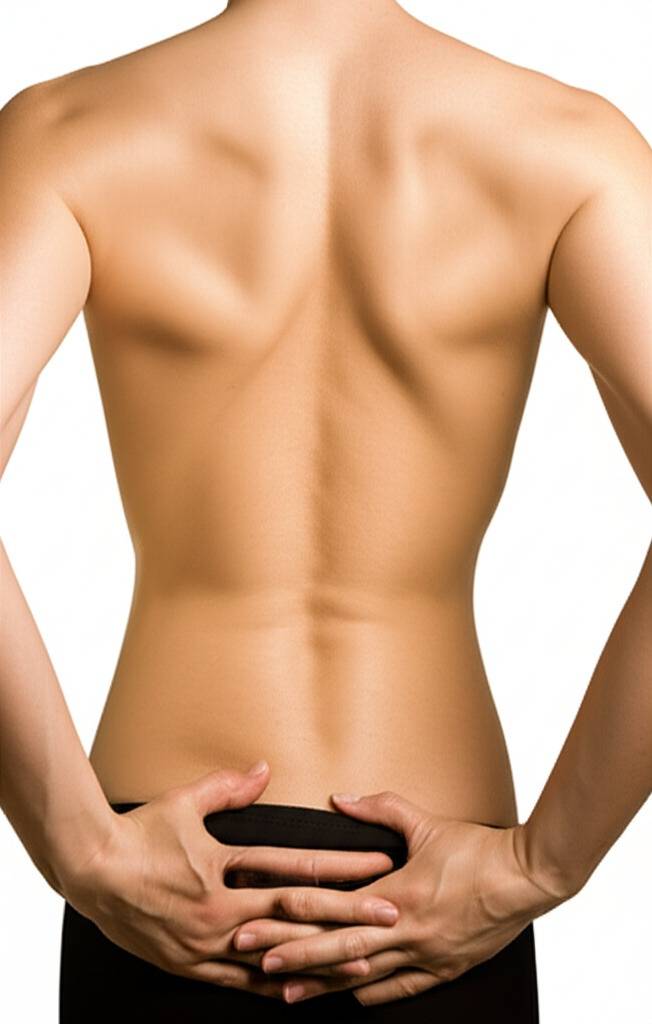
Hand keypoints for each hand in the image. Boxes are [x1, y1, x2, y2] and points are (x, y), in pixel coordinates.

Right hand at [62, 763, 399, 1000]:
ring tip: (362, 961)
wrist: (90, 871)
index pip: (295, 867)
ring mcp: (206, 944)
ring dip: (321, 957)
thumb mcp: (184, 802)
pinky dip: (273, 984)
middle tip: (391, 916)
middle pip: (297, 913)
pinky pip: (238, 983)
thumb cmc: (139, 833)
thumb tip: (264, 770)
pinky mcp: (190, 965)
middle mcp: (221, 911)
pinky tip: (301, 989)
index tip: (376, 867)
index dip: (340, 868)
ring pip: (275, 954)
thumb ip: (228, 789)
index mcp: (223, 868)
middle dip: (349, 916)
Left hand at [243, 788, 568, 1004]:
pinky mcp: (443, 969)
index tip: (260, 920)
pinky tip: (348, 996)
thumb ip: (380, 808)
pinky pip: (399, 989)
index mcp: (398, 894)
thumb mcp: (427, 822)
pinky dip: (369, 992)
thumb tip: (341, 799)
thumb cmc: (478, 849)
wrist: (527, 878)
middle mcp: (406, 932)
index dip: (293, 917)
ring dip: (322, 984)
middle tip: (254, 962)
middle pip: (337, 949)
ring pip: (362, 976)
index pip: (334, 909)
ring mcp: (425, 956)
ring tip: (286, 994)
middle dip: (292, 957)